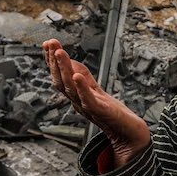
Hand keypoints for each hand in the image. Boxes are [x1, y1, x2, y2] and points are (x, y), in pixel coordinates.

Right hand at [42, 38, 151, 168]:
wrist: (128, 132)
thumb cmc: (111, 111)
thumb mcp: (93, 90)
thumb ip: (82, 77)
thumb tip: (68, 60)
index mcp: (76, 95)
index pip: (60, 76)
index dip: (52, 61)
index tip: (48, 43)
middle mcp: (77, 101)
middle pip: (61, 81)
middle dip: (54, 62)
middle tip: (50, 43)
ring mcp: (88, 107)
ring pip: (71, 88)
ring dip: (64, 69)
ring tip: (59, 52)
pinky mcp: (101, 112)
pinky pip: (88, 100)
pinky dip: (81, 88)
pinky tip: (77, 76)